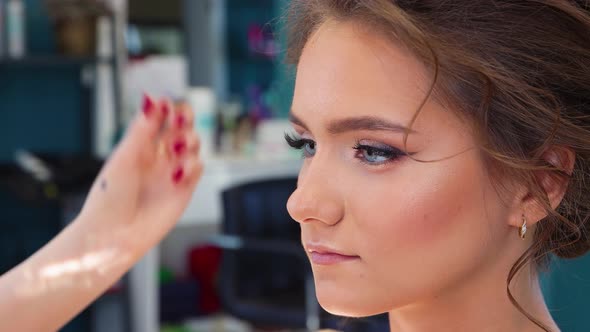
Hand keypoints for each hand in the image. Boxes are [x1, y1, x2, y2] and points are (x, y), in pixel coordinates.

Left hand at [79, 95, 202, 253]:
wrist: (114, 235)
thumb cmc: (109, 198)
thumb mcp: (124, 157)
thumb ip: (142, 129)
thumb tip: (151, 99)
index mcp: (139, 146)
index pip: (160, 119)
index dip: (167, 109)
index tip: (166, 105)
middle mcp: (158, 157)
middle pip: (181, 128)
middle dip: (184, 120)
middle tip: (181, 117)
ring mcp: (172, 173)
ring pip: (193, 145)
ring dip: (190, 140)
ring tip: (177, 147)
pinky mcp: (184, 190)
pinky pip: (198, 168)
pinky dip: (193, 165)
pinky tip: (178, 173)